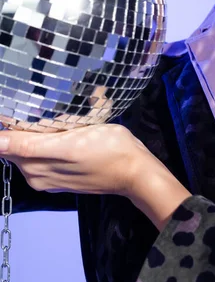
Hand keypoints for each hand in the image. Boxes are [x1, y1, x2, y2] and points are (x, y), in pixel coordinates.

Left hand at [0, 125, 190, 230]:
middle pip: (18, 142)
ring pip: (33, 144)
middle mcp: (37, 174)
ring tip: (63, 118)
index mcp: (35, 167)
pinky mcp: (62, 174)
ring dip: (42, 128)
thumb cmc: (107, 151)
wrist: (135, 170)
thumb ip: (29, 146)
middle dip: (27, 123)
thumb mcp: (68, 144)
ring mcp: (50, 175)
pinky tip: (68, 129)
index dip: (8, 123)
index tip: (16, 106)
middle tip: (50, 109)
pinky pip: (46, 150)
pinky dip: (52, 137)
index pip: (6, 142)